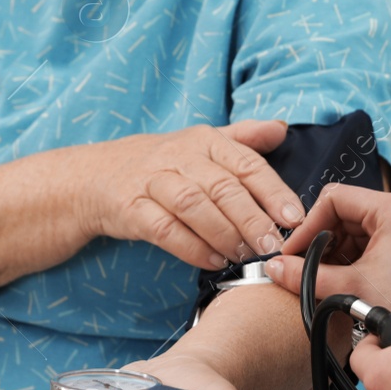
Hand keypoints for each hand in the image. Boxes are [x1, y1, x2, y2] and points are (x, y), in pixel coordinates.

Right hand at [80, 121, 305, 270]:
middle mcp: (179, 156)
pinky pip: (163, 229)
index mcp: (204, 140)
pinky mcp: (130, 208)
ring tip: (245, 256)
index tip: (294, 217)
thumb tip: (282, 128)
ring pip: (194, 206)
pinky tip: (213, 261)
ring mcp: (152, 181)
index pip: (246, 163)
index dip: (273, 191)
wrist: (96, 177)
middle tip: (272, 245)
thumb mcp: (201, 144)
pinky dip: (190, 247)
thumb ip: (243, 139)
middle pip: (222, 187)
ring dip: (223, 234)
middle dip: (252, 218)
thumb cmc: (161, 164)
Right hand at [264, 183, 390, 316]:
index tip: (294, 251)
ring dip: (335, 251)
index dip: (308, 225)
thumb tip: (275, 268)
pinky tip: (341, 280)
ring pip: (355, 228)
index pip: (334, 198)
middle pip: (344, 212)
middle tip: (303, 265)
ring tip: (322, 276)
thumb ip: (307, 276)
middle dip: (321, 240)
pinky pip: (370, 241)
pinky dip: (351, 258)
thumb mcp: (351, 287)